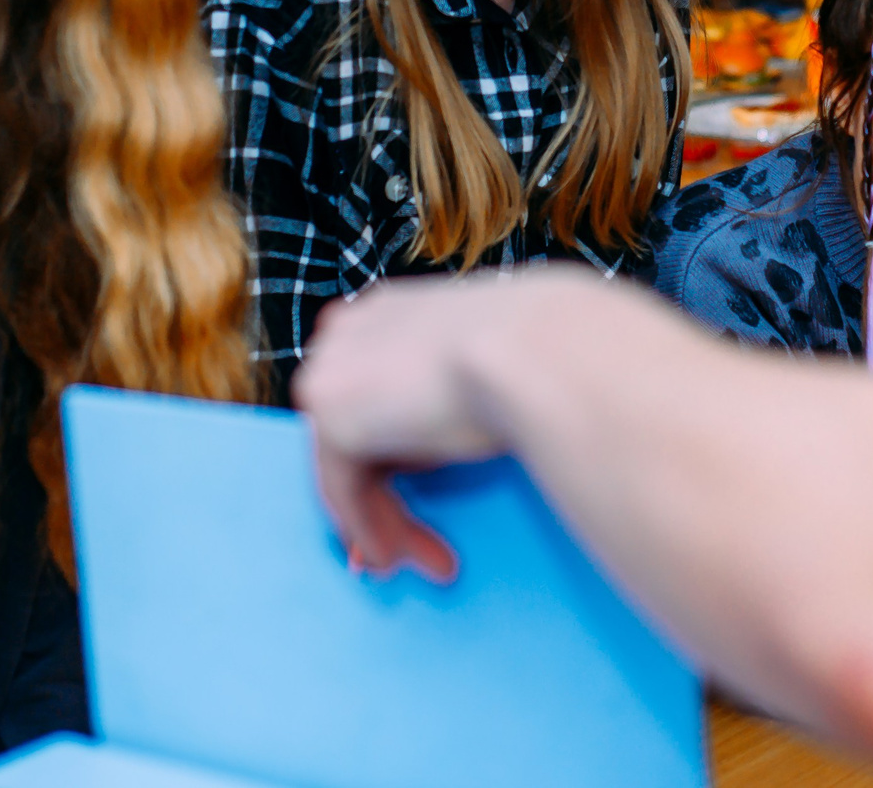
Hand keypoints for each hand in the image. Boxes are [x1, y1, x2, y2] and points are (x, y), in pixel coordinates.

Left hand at [294, 276, 553, 582]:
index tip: (418, 488)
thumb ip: (447, 388)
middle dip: (382, 492)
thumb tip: (442, 435)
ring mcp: (333, 370)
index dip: (389, 448)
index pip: (369, 388)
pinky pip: (342, 491)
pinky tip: (397, 557)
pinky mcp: (332, 416)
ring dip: (386, 519)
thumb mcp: (485, 362)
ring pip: (348, 465)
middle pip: (354, 430)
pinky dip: (368, 528)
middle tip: (418, 542)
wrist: (540, 348)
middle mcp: (349, 332)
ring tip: (429, 560)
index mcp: (387, 312)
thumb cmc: (538, 351)